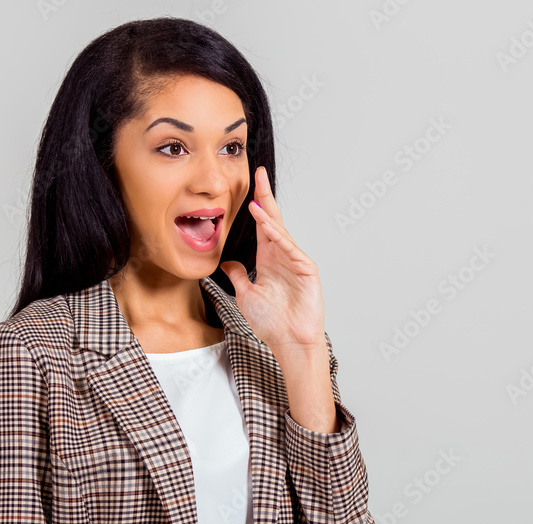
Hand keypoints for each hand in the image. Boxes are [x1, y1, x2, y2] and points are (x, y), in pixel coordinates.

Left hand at [220, 166, 325, 352]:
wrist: (289, 341)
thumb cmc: (272, 322)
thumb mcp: (245, 295)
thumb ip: (238, 276)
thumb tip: (226, 263)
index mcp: (269, 259)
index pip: (261, 226)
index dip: (256, 205)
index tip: (251, 185)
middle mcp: (282, 256)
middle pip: (273, 220)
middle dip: (266, 196)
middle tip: (259, 174)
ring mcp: (295, 261)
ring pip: (280, 231)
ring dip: (268, 213)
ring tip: (257, 194)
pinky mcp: (306, 269)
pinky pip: (289, 247)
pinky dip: (277, 234)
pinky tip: (266, 222)